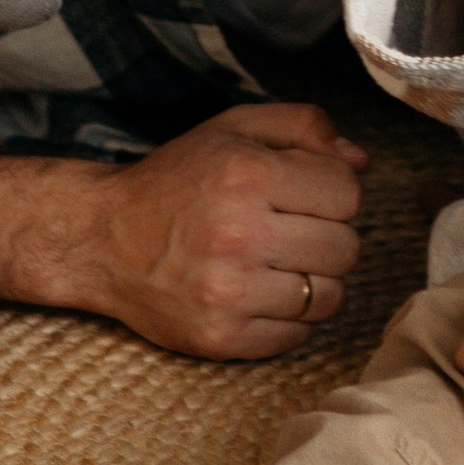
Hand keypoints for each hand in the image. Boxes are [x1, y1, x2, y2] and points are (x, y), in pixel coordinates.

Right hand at [0, 100, 364, 358]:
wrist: (101, 239)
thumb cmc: (175, 180)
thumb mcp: (233, 130)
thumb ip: (303, 126)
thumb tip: (362, 161)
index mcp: (246, 175)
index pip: (347, 194)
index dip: (332, 191)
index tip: (302, 194)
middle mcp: (239, 235)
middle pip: (346, 249)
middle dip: (327, 237)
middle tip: (291, 231)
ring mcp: (229, 294)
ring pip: (330, 297)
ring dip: (314, 281)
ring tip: (278, 264)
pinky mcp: (221, 337)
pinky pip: (298, 336)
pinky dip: (289, 318)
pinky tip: (260, 293)